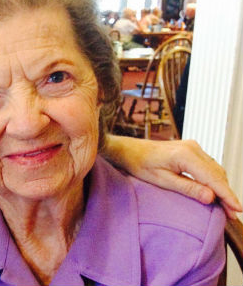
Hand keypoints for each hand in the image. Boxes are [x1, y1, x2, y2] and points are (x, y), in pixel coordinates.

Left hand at [104, 135, 241, 218]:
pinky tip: (214, 192)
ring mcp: (193, 147)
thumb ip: (187, 188)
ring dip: (221, 187)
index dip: (227, 195)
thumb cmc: (139, 164)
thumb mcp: (161, 180)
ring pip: (215, 169)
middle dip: (226, 194)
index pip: (213, 178)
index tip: (237, 209)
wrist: (129, 150)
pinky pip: (208, 165)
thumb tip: (211, 198)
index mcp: (185, 155)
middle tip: (231, 214)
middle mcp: (193, 148)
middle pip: (218, 174)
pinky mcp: (191, 149)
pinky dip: (214, 179)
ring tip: (226, 207)